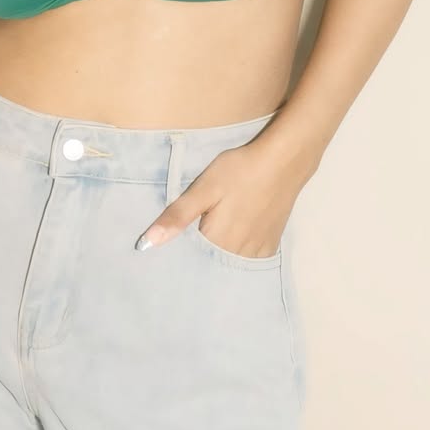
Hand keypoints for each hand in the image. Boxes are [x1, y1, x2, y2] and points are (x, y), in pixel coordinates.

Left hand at [134, 137, 307, 256]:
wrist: (283, 161)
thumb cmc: (239, 171)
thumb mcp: (203, 189)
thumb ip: (177, 217)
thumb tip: (146, 244)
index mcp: (217, 241)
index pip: (190, 264)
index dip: (177, 262)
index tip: (164, 259)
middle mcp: (238, 253)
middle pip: (211, 268)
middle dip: (196, 265)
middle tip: (182, 255)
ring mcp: (257, 250)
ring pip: (230, 267)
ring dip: (217, 264)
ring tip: (203, 253)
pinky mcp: (270, 243)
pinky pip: (249, 262)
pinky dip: (237, 259)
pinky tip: (229, 248)